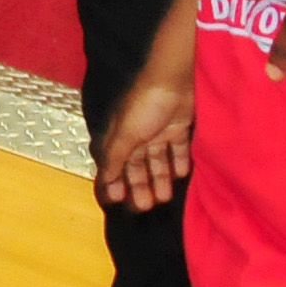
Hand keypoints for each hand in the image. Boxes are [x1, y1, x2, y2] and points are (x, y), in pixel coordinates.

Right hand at [97, 67, 195, 212]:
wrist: (174, 79)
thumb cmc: (144, 105)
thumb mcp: (125, 135)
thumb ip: (114, 159)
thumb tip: (104, 183)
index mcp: (120, 135)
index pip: (115, 163)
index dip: (116, 182)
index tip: (118, 201)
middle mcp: (137, 134)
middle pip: (137, 165)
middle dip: (139, 186)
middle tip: (146, 207)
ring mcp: (158, 130)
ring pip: (157, 160)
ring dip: (159, 178)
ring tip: (164, 197)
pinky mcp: (178, 126)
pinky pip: (178, 149)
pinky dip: (179, 162)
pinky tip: (181, 175)